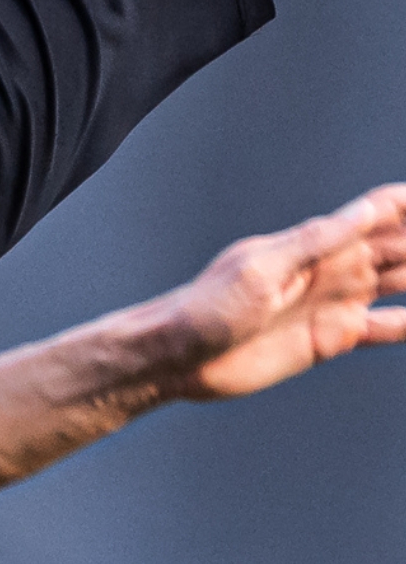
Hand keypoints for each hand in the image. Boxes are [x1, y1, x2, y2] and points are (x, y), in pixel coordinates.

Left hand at [148, 184, 405, 403]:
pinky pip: (388, 326)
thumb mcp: (263, 266)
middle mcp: (334, 268)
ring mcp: (337, 302)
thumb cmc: (209, 306)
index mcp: (316, 243)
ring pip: (404, 281)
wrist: (181, 356)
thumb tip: (370, 208)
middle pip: (402, 245)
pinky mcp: (333, 338)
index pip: (380, 212)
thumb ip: (319, 240)